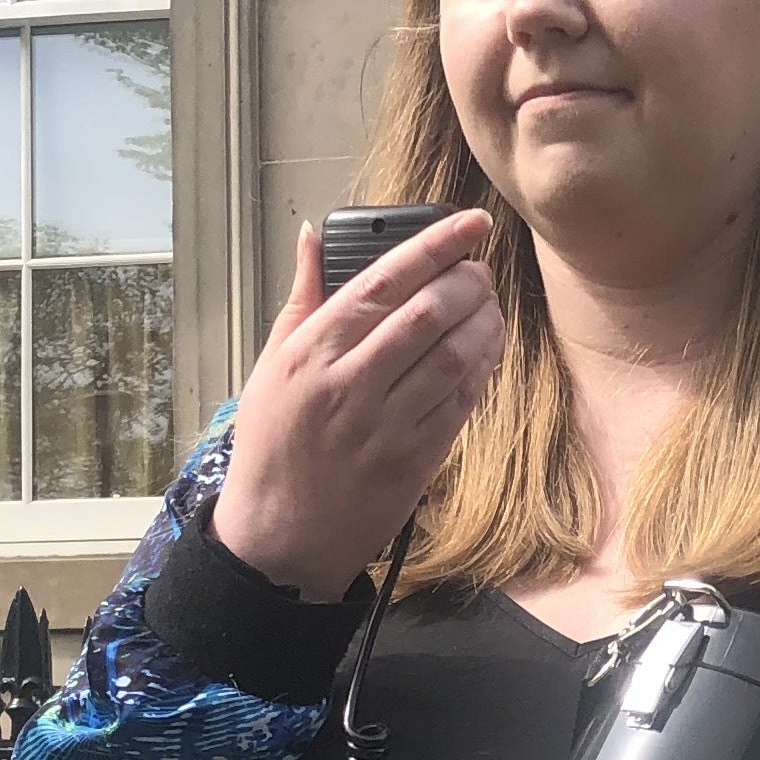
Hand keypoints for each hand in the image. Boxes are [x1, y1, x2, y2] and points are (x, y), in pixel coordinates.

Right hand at [210, 212, 500, 596]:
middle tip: (480, 269)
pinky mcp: (415, 459)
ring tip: (489, 303)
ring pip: (455, 355)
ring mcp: (385, 424)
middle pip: (428, 313)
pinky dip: (483, 366)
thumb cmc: (273, 446)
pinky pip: (463, 400)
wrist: (280, 536)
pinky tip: (487, 346)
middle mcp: (348, 384)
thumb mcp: (270, 366)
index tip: (470, 223)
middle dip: (468, 280)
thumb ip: (301, 297)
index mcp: (310, 353)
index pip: (383, 281)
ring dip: (485, 320)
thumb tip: (312, 235)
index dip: (435, 245)